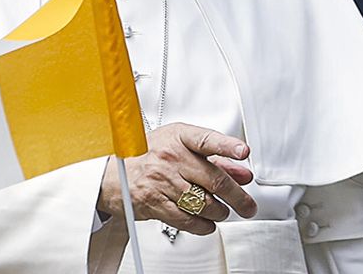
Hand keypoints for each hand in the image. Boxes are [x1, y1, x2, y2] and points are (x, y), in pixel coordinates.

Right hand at [97, 123, 257, 234]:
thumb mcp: (181, 146)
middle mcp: (170, 157)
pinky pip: (187, 219)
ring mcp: (161, 181)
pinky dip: (204, 225)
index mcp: (179, 138)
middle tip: (248, 206)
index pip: (206, 140)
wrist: (114, 175)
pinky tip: (208, 223)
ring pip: (203, 203)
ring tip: (222, 212)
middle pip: (213, 180)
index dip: (227, 146)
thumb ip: (215, 159)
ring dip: (220, 212)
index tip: (243, 152)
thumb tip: (242, 174)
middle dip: (237, 197)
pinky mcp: (155, 203)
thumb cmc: (150, 156)